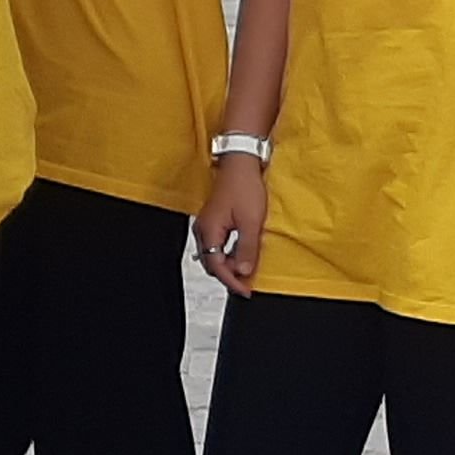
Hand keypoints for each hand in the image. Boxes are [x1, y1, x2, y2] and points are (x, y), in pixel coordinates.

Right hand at [193, 153, 264, 293]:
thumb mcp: (251, 221)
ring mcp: (207, 225)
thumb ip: (247, 249)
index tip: (246, 291)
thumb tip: (244, 272)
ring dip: (230, 265)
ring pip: (215, 254)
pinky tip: (243, 254)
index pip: (217, 265)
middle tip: (248, 284)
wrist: (240, 164)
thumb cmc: (244, 187)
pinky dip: (229, 254)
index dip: (232, 281)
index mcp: (209, 231)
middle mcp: (203, 230)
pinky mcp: (214, 221)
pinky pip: (218, 245)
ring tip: (248, 270)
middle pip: (212, 262)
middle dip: (229, 275)